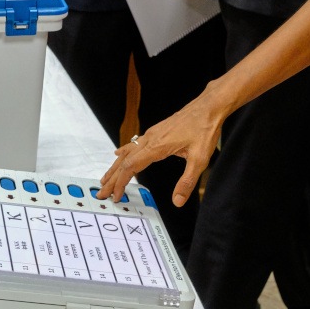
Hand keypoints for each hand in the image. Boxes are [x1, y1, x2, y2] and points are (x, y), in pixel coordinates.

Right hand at [97, 88, 225, 204]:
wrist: (208, 107)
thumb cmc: (204, 129)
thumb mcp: (199, 159)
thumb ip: (187, 182)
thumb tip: (177, 201)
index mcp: (156, 146)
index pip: (131, 167)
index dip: (121, 182)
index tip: (115, 195)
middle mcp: (149, 139)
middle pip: (124, 161)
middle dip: (112, 178)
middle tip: (101, 192)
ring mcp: (151, 134)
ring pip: (126, 153)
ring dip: (115, 167)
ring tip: (105, 178)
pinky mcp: (155, 132)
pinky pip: (133, 145)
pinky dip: (123, 154)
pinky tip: (118, 155)